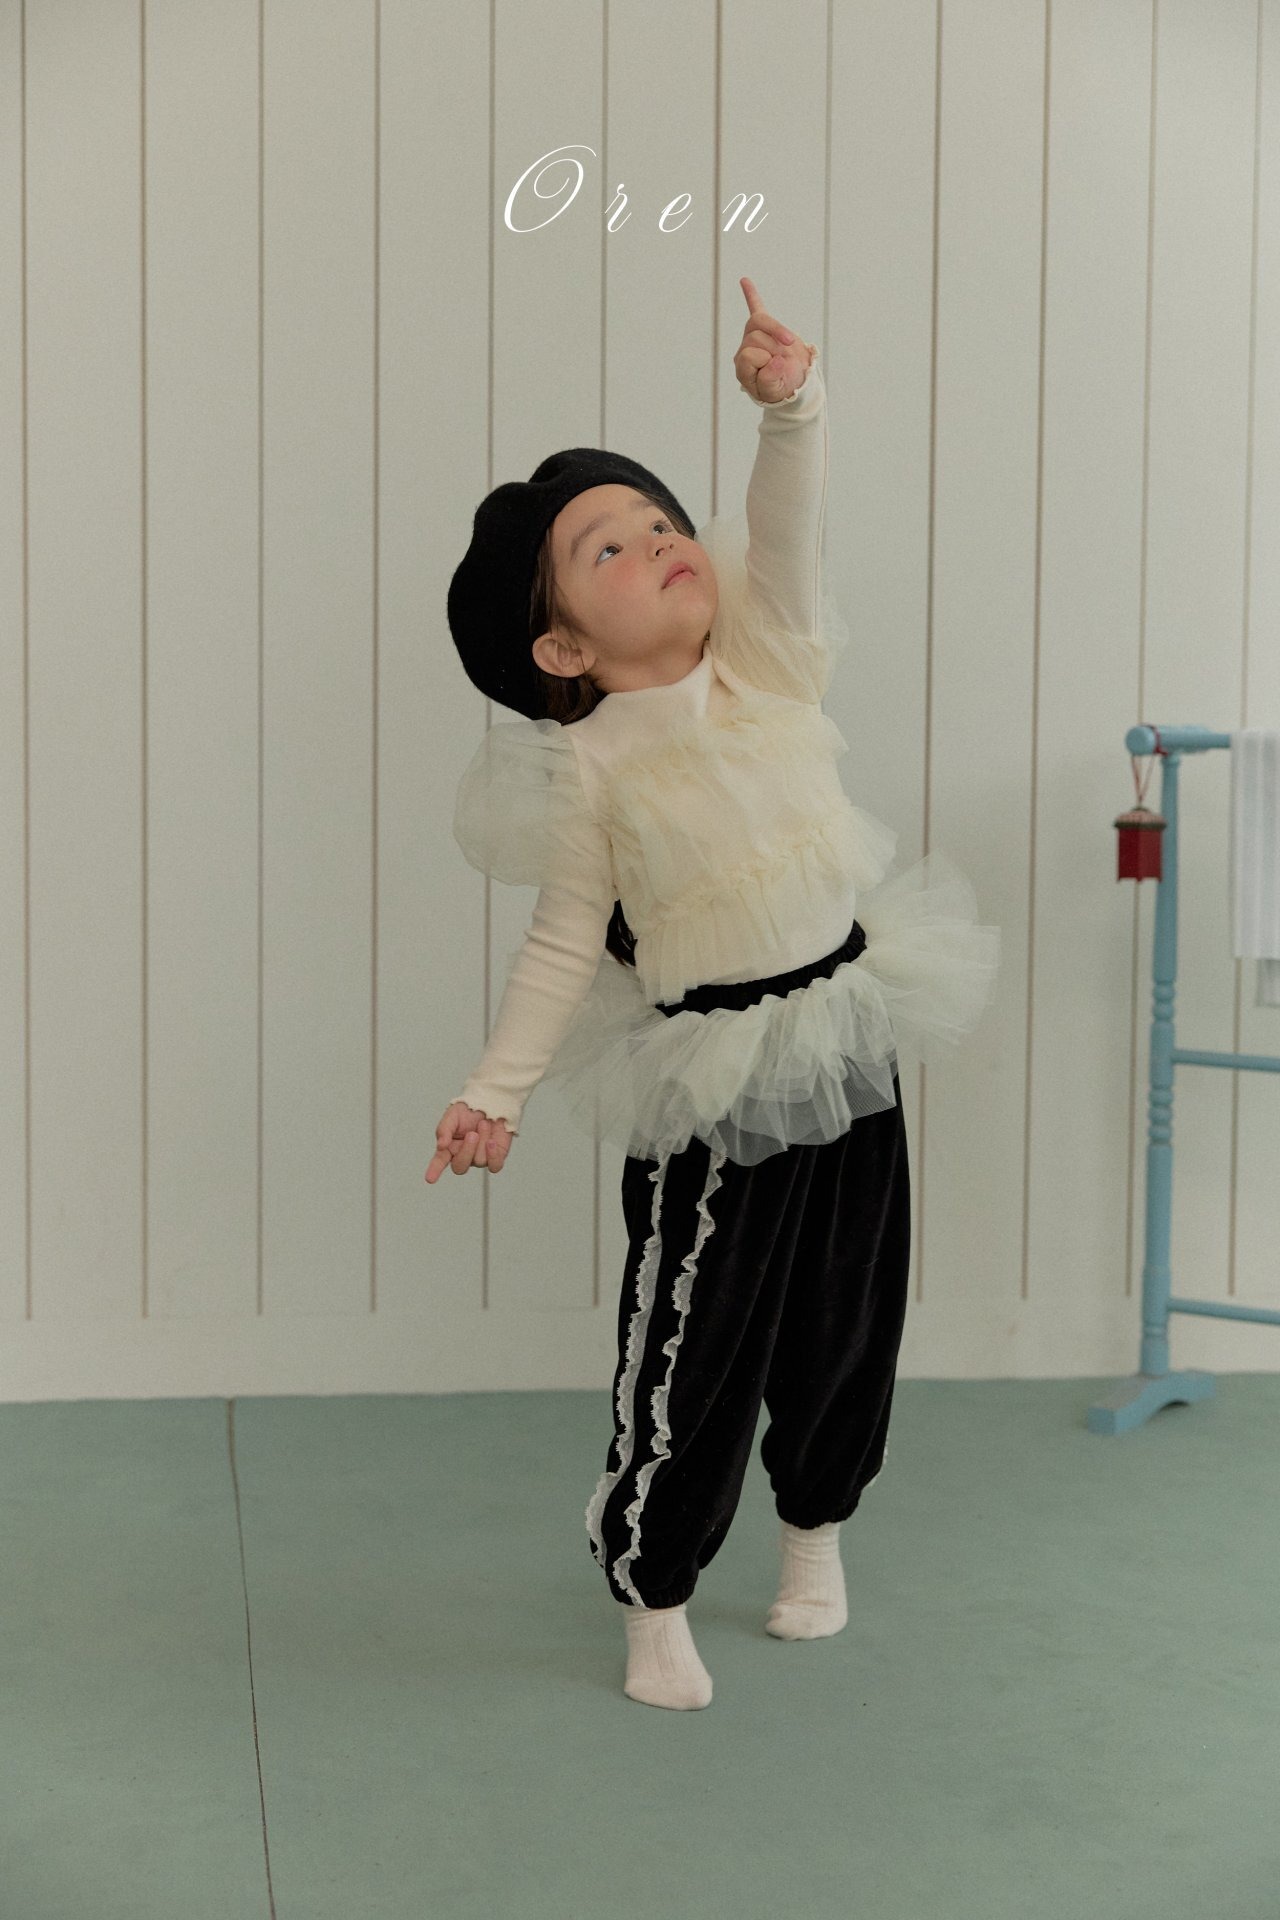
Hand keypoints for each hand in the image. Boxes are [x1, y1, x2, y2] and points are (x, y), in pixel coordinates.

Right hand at [425, 1101, 514, 1182]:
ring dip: (482, 1141)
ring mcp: (479, 1158)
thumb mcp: (452, 1115)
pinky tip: (492, 1141)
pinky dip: (493, 1155)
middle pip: (460, 1167)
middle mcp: (463, 1155)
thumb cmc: (469, 1110)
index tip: (430, 1179)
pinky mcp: (496, 1157)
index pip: (439, 1162)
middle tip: (472, 1134)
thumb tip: (441, 1146)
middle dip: (467, 1151)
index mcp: (449, 1147)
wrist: (491, 1102)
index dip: (434, 1171)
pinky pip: (495, 1166)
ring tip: (483, 1124)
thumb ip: (445, 1130)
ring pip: (479, 1161)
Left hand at [734, 277, 814, 402]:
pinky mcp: (764, 327)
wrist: (795, 380)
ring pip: (761, 321)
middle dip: (775, 347)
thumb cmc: (783, 387)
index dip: (767, 360)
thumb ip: (771, 380)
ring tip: (787, 345)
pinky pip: (756, 307)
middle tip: (785, 360)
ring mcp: (752, 337)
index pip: (749, 355)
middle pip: (755, 337)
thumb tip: (776, 360)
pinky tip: (744, 280)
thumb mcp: (775, 391)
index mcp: (742, 367)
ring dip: (778, 332)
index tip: (779, 369)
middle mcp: (744, 349)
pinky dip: (751, 294)